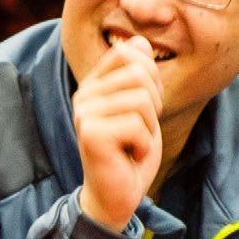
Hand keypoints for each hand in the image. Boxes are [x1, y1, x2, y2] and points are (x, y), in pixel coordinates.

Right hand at [74, 38, 163, 232]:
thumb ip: (140, 76)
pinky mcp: (91, 133)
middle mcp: (84, 94)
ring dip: (148, 128)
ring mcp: (84, 113)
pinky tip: (129, 155)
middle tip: (140, 130)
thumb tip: (139, 41)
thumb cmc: (130, 154)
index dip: (151, 76)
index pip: (129, 52)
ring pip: (142, 99)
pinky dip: (143, 145)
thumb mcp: (143, 109)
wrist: (116, 196)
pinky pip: (137, 124)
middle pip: (140, 74)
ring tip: (133, 144)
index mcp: (94, 84)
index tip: (144, 107)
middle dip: (154, 104)